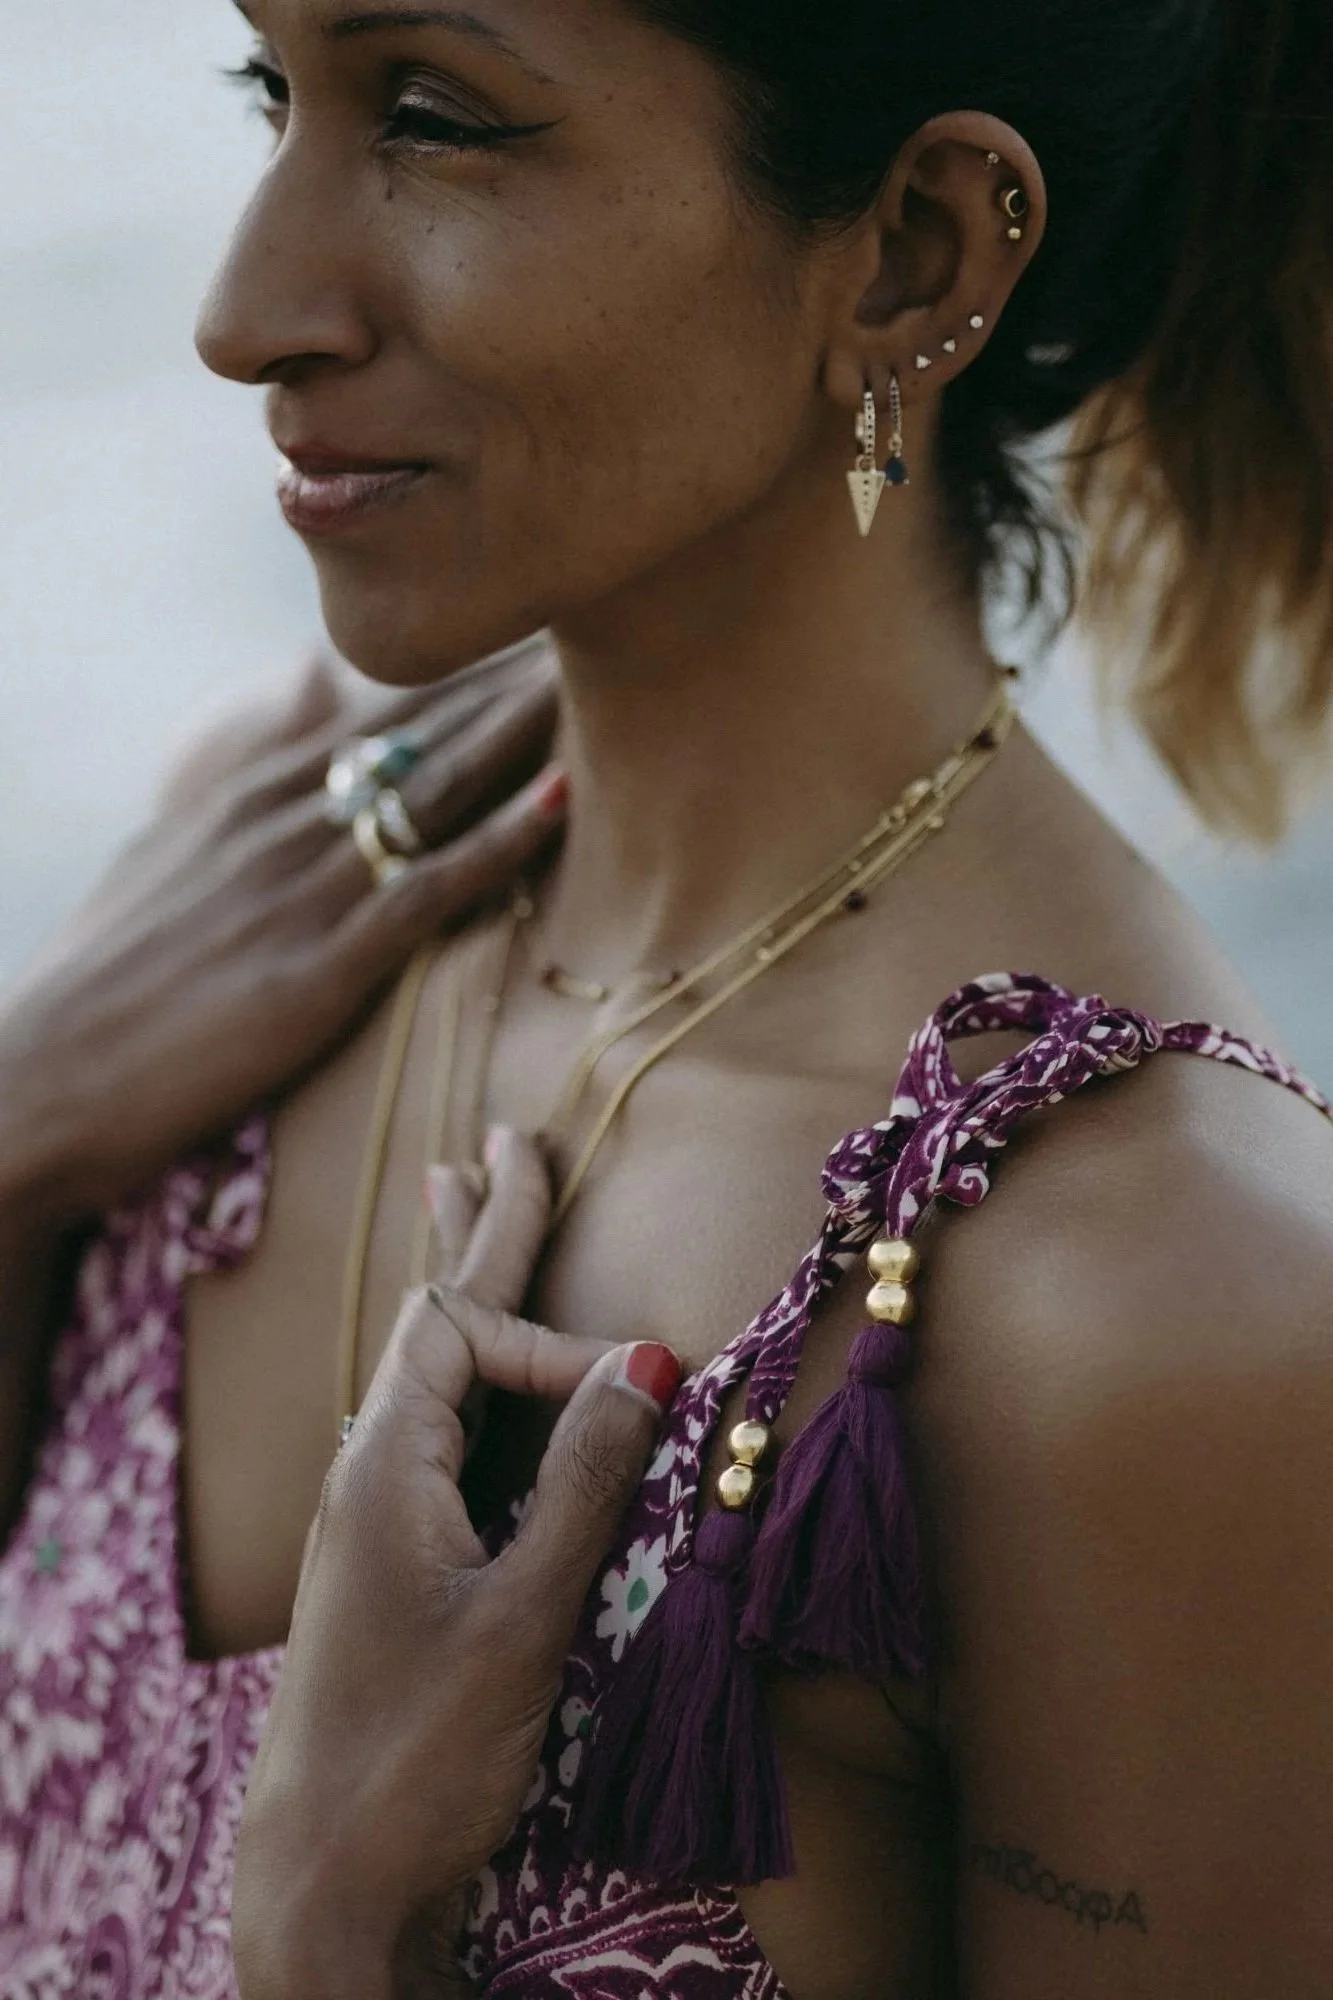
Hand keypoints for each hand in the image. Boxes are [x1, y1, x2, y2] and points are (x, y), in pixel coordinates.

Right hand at [0, 641, 560, 1223]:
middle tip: (591, 631)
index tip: (532, 640)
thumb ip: (230, 805)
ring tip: (599, 684)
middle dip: (510, 684)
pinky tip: (562, 801)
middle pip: (422, 733)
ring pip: (437, 790)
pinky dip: (502, 840)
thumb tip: (275, 753)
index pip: (378, 716)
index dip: (466, 676)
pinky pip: (430, 888)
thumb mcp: (162, 864)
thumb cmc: (100, 988)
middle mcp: (281, 823)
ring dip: (524, 735)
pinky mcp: (319, 966)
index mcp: (248, 798)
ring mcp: (303, 889)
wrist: (38, 1083)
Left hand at [233, 1135, 680, 1999]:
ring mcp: (374, 1512)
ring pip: (429, 1364)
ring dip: (465, 1280)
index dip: (561, 1343)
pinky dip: (465, 1364)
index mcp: (385, 1462)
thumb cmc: (422, 1751)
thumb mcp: (523, 1614)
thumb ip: (583, 1481)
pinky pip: (435, 1422)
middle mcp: (370, 1468)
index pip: (471, 1333)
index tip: (641, 1387)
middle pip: (436, 1315)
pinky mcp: (393, 1559)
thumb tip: (645, 1358)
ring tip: (468, 1199)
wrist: (325, 1877)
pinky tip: (464, 1364)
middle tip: (506, 1141)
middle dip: (484, 1226)